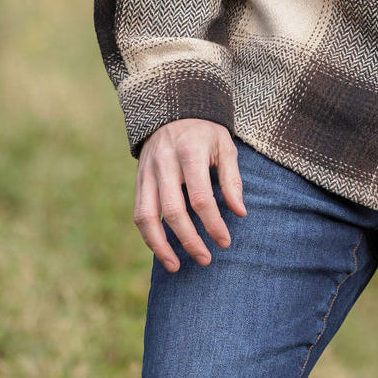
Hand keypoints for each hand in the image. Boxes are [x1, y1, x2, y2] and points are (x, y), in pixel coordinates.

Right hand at [134, 118, 245, 272]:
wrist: (172, 110)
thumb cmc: (205, 132)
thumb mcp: (225, 146)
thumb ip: (232, 179)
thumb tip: (239, 213)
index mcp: (190, 152)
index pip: (200, 197)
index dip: (213, 224)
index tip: (225, 242)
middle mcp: (165, 163)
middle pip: (173, 211)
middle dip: (189, 240)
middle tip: (205, 259)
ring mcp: (147, 172)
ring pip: (147, 216)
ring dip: (160, 246)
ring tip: (175, 267)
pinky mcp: (138, 180)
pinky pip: (138, 213)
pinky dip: (148, 235)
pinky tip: (162, 250)